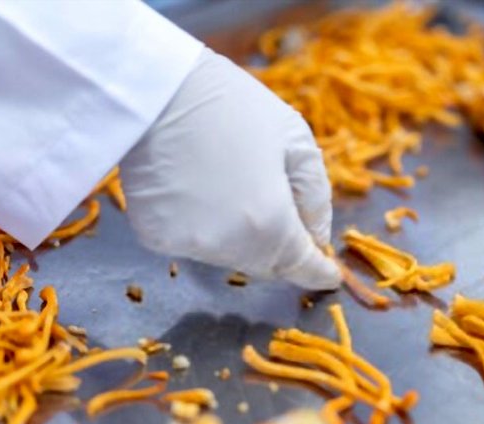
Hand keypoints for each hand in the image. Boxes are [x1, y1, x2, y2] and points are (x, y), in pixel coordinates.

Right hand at [120, 49, 339, 289]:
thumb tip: (317, 236)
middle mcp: (228, 246)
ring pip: (230, 255)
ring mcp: (188, 245)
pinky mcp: (156, 237)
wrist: (153, 90)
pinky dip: (204, 226)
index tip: (330, 274)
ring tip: (231, 184)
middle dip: (282, 248)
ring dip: (241, 236)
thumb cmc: (232, 105)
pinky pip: (194, 242)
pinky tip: (198, 188)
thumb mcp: (295, 140)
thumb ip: (315, 196)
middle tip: (282, 211)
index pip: (302, 267)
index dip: (319, 272)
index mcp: (269, 223)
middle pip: (266, 265)